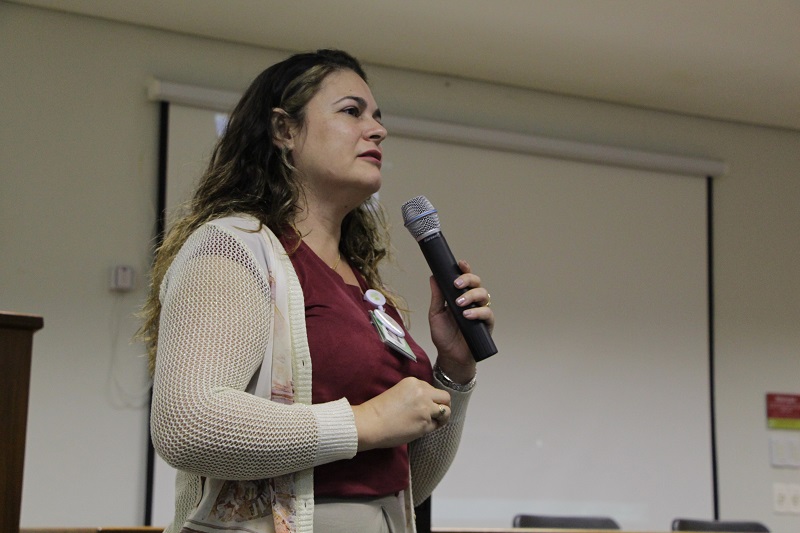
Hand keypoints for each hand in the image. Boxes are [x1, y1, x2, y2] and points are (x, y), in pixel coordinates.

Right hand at [352, 377, 451, 450]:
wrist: (370, 423)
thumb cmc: (379, 410)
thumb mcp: (399, 392)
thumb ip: (415, 394)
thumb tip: (427, 403)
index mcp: (414, 382)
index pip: (432, 389)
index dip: (431, 399)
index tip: (424, 406)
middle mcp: (423, 392)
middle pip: (445, 397)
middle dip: (443, 405)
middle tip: (436, 414)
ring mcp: (426, 408)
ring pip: (446, 411)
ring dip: (441, 417)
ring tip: (432, 422)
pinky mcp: (426, 423)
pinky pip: (437, 425)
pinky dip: (433, 427)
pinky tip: (422, 428)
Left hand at [429, 260, 493, 383]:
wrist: (450, 356)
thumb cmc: (443, 335)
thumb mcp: (435, 314)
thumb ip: (437, 296)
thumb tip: (433, 277)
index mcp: (459, 296)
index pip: (465, 279)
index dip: (465, 269)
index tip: (460, 264)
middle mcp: (472, 301)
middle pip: (477, 283)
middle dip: (468, 279)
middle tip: (457, 284)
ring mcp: (480, 312)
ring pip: (484, 295)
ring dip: (472, 295)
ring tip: (460, 303)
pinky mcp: (487, 324)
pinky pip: (487, 313)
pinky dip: (478, 312)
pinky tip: (467, 315)